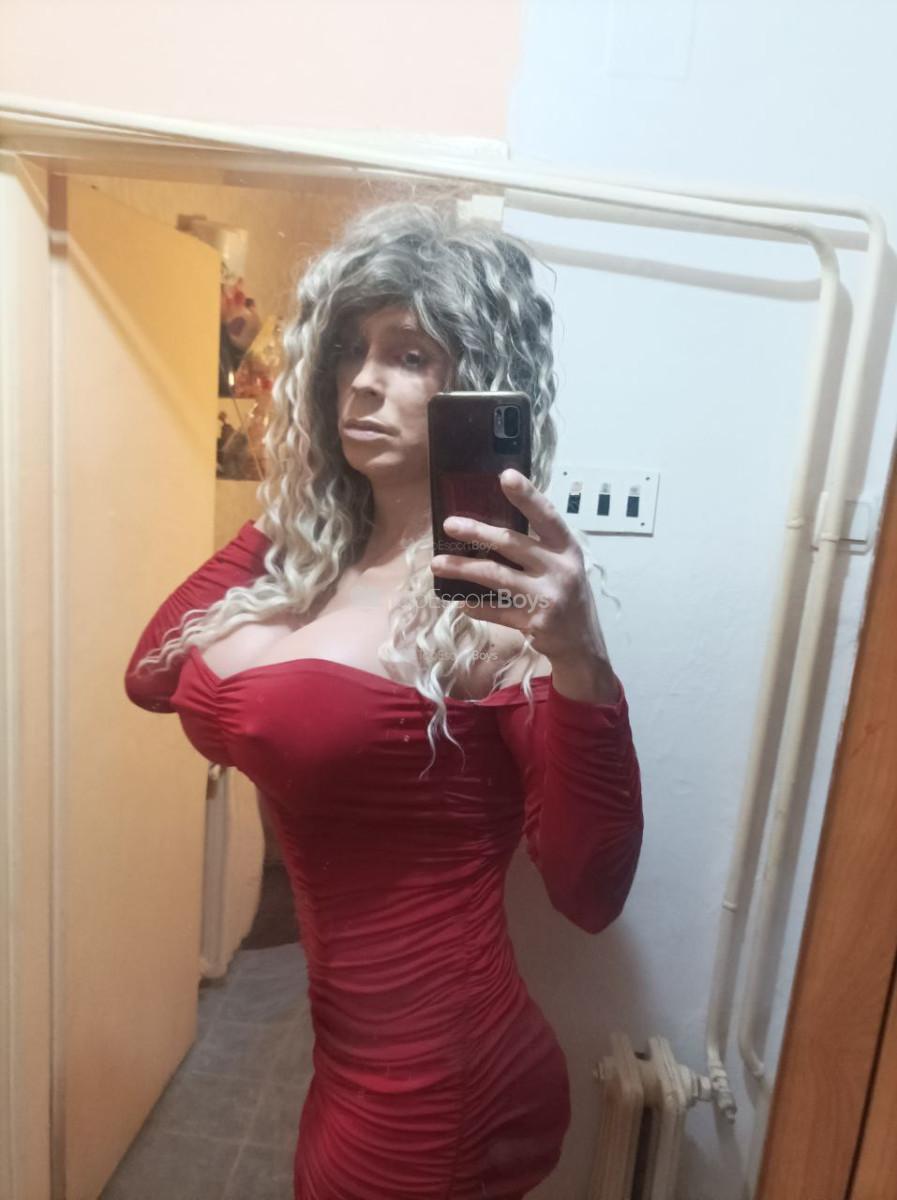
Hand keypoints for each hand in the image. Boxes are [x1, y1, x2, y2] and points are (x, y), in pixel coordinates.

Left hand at [431, 468, 610, 671]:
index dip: (527, 495)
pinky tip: (460, 602)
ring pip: (496, 576)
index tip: (505, 475)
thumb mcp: (563, 565)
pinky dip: (476, 606)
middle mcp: (560, 569)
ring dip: (463, 568)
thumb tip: (491, 528)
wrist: (582, 643)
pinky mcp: (534, 621)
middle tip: (449, 524)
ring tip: (437, 564)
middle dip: (477, 532)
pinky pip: (496, 610)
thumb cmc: (566, 596)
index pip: (546, 515)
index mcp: (566, 549)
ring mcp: (547, 596)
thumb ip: (538, 547)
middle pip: (511, 543)